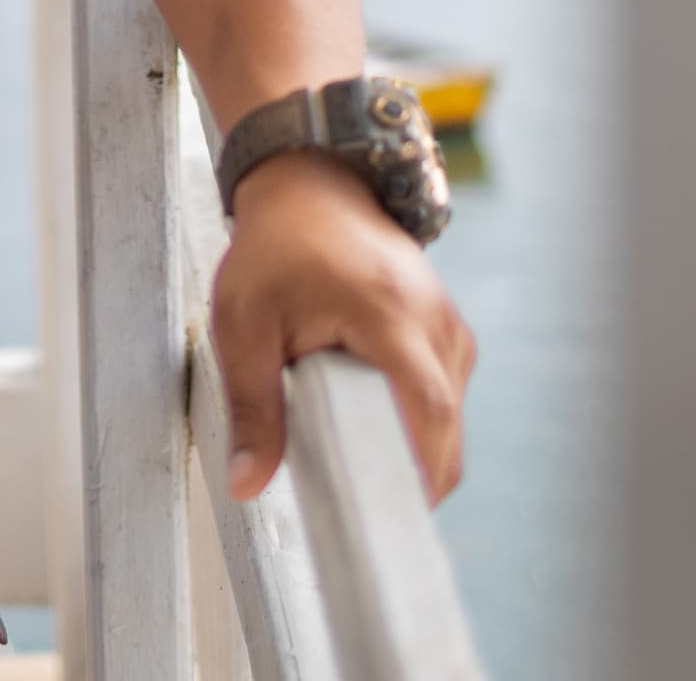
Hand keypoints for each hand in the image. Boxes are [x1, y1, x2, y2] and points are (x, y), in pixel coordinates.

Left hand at [211, 152, 476, 501]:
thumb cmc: (276, 247)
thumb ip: (251, 407)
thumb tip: (249, 482)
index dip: (424, 467)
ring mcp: (447, 318)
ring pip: (451, 407)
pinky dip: (420, 417)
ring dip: (416, 442)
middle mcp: (433, 316)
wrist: (310, 185)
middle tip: (368, 506)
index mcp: (389, 312)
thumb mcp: (244, 326)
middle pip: (447, 418)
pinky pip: (446, 388)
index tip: (401, 511)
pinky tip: (376, 428)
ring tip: (361, 462)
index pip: (429, 406)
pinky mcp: (446, 325)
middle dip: (416, 470)